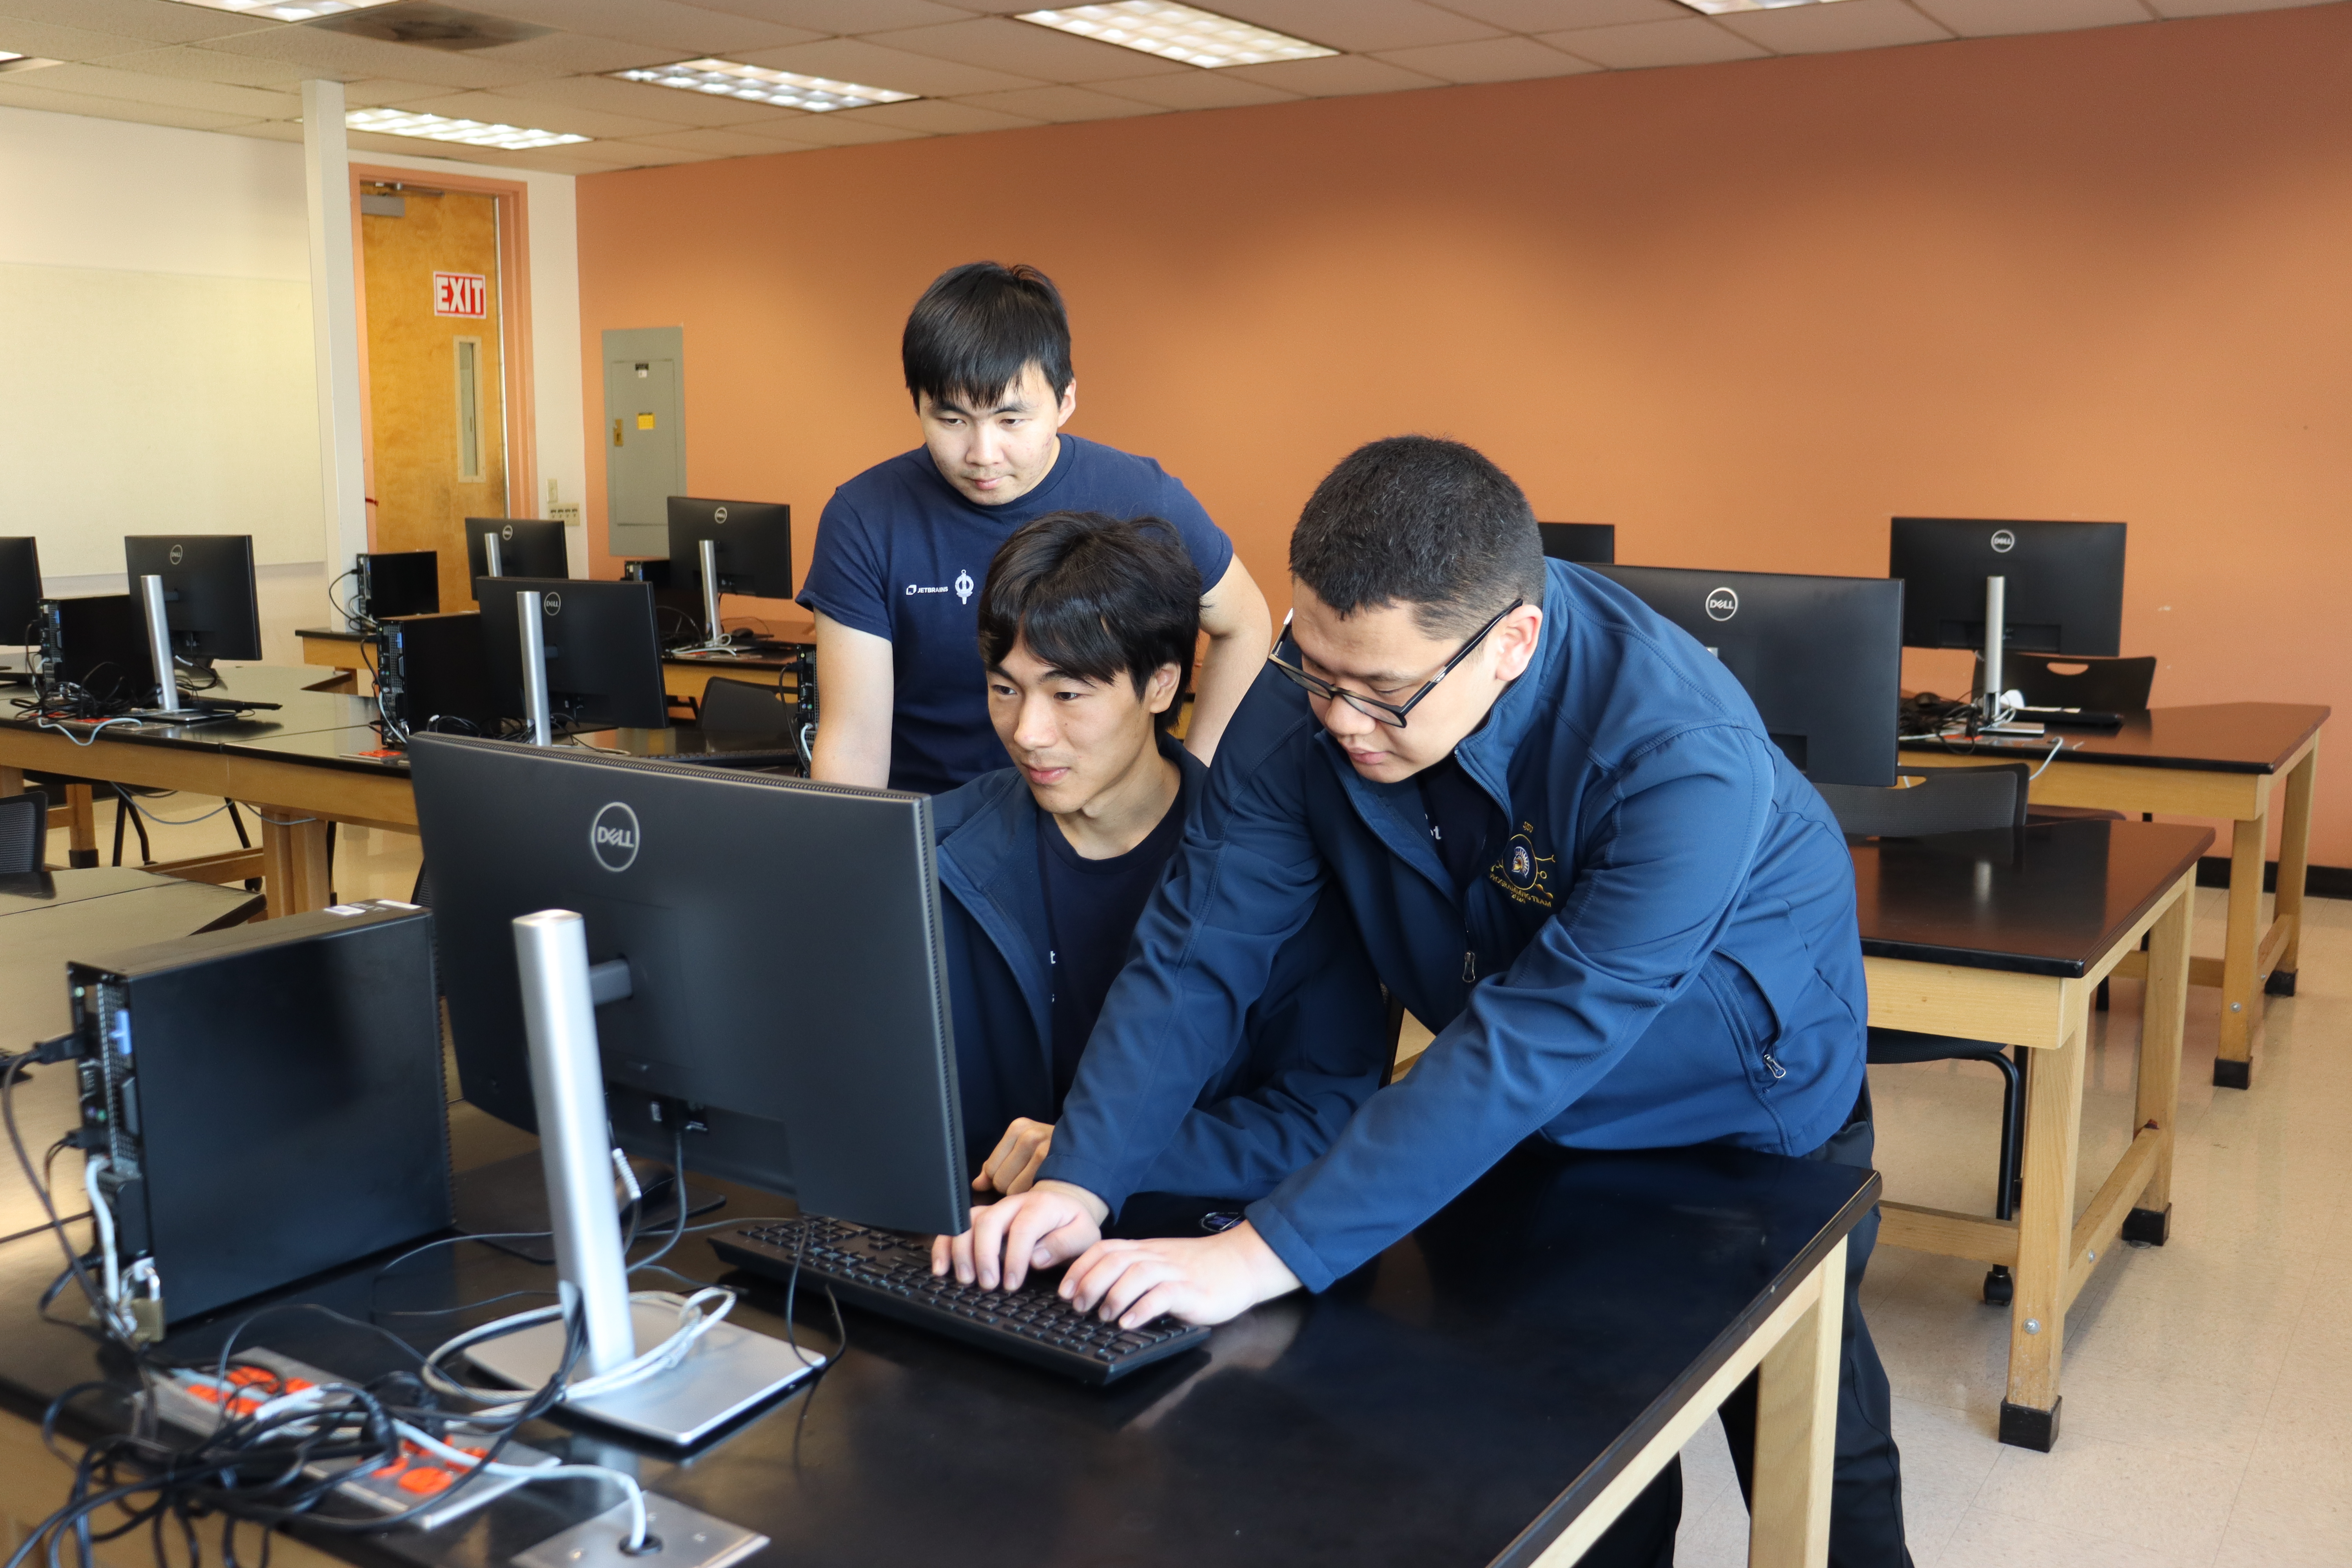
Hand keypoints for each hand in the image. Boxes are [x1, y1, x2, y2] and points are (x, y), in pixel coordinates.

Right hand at [930, 1181, 1108, 1292]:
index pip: (1023, 1228)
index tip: (1012, 1283)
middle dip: (984, 1255)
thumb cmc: (1073, 1225)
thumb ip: (1064, 1245)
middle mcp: (1013, 1204)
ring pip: (967, 1223)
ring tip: (965, 1279)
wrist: (1065, 1204)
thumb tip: (1036, 1259)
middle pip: (988, 1222)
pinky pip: (957, 1227)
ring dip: (961, 1251)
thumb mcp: (1084, 1235)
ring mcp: (994, 1209)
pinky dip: (946, 1246)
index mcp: (1041, 1205)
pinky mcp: (981, 1218)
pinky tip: (942, 1267)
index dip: (1015, 1257)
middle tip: (988, 1284)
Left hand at [972, 1118, 1053, 1194]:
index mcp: (1019, 1127)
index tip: (1019, 1174)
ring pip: (1012, 1190)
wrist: (1090, 1158)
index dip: (1001, 1177)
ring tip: (1038, 1184)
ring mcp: (1044, 1149)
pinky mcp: (1055, 1166)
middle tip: (1031, 1179)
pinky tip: (1044, 1189)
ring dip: (1022, 1193)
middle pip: (999, 1180)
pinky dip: (1033, 1197)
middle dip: (1011, 1186)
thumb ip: (995, 1167)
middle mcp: (1031, 1135)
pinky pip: (1028, 1194)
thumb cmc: (1052, 1157)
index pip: (991, 1168)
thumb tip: (977, 1185)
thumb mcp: (1021, 1152)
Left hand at [1059, 1222, 1300, 1329]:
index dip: (1080, 1268)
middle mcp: (1157, 1257)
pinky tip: (1130, 1322)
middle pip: (1115, 1260)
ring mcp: (1176, 1272)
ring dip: (1114, 1295)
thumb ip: (1134, 1269)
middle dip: (1090, 1283)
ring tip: (1104, 1317)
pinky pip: (1164, 1295)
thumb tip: (1096, 1288)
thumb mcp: (1161, 1263)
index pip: (1105, 1249)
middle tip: (1078, 1307)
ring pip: (1137, 1273)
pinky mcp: (1193, 1291)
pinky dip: (1142, 1309)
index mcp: (1146, 1250)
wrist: (1242, 1263)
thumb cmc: (1199, 1268)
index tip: (1064, 1290)